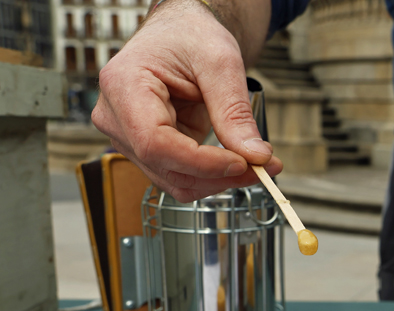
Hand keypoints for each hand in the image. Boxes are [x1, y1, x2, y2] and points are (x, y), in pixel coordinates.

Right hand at [92, 0, 281, 201]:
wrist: (181, 34)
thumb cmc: (192, 36)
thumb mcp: (221, 63)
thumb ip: (234, 111)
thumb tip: (256, 157)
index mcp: (124, 85)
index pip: (154, 142)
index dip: (200, 162)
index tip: (243, 163)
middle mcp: (116, 116)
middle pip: (165, 167)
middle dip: (219, 175)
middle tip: (266, 168)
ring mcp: (128, 137)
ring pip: (174, 180)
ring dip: (219, 180)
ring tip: (259, 165)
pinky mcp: (148, 149)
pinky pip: (180, 175)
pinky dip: (213, 175)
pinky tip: (240, 162)